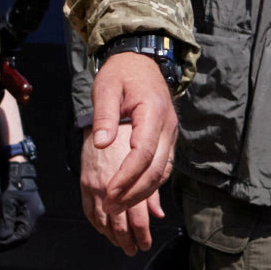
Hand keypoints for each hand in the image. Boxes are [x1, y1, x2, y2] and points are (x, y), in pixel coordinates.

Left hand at [81, 51, 177, 252]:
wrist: (141, 62)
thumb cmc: (121, 74)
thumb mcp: (106, 87)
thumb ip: (104, 115)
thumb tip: (100, 144)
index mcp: (153, 112)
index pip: (143, 153)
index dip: (127, 177)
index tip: (109, 192)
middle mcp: (167, 127)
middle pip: (156, 170)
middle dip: (133, 193)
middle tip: (110, 207)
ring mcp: (170, 135)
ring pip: (161, 173)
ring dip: (141, 193)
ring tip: (117, 206)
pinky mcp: (166, 141)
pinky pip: (161, 168)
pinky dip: (147, 185)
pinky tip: (130, 194)